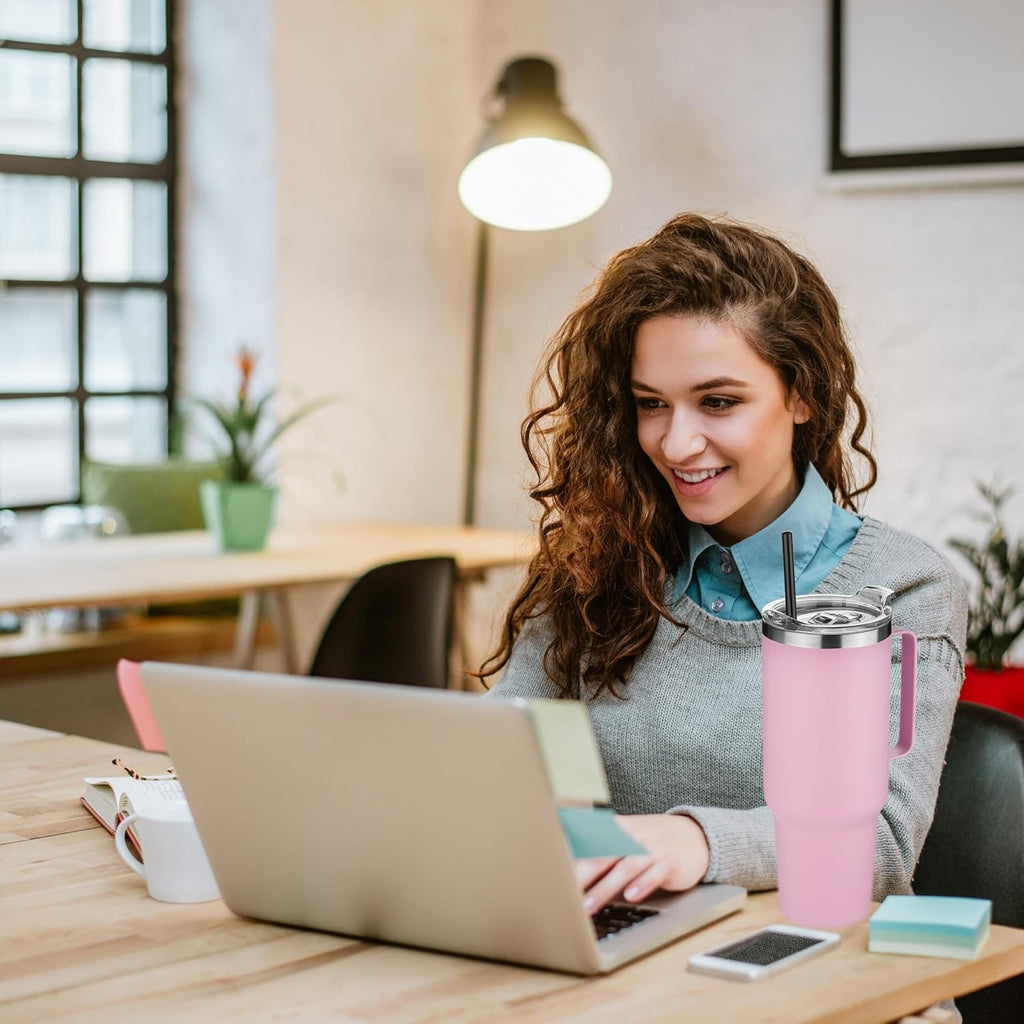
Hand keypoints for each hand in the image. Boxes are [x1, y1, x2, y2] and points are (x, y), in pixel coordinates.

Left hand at [575, 813, 709, 914]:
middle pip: (603, 855)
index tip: (554, 875)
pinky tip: (630, 897)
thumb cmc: (652, 841)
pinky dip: (642, 884)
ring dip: (604, 887)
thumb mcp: (627, 837)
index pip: (590, 841)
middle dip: (581, 876)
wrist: (696, 836)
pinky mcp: (670, 862)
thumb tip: (570, 866)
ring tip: (588, 906)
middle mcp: (634, 835)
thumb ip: (603, 849)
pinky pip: (654, 873)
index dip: (571, 858)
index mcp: (619, 828)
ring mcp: (652, 848)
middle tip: (564, 895)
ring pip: (625, 867)